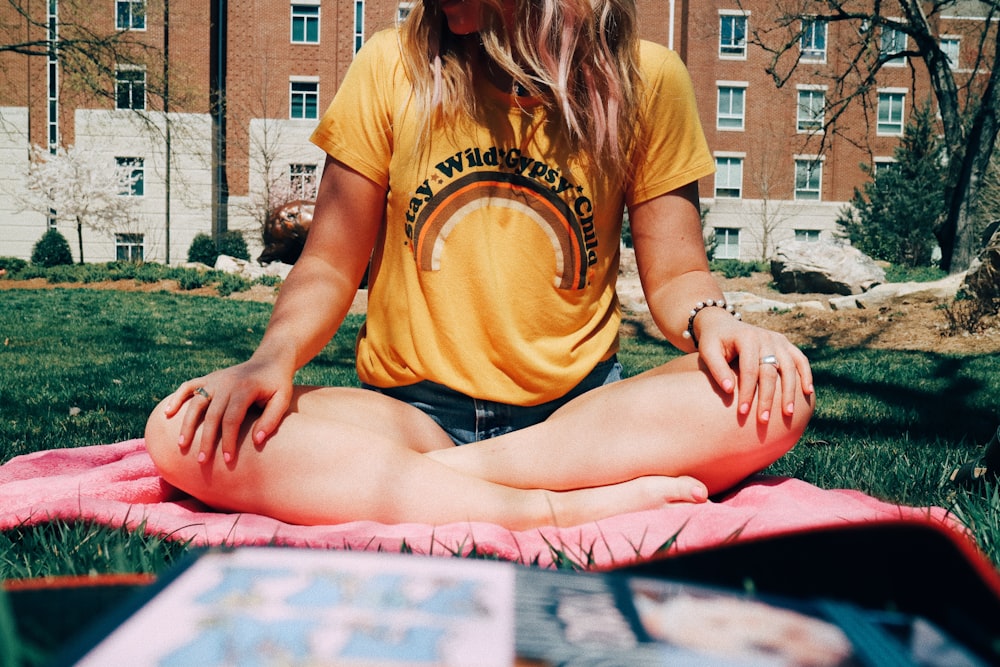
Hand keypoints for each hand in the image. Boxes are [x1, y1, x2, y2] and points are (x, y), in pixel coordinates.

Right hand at [161, 355, 294, 463]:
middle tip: (202, 462)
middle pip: (211, 415)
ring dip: (186, 424)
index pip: (232, 419)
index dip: (228, 441)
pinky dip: (176, 398)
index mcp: (245, 389)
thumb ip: (271, 419)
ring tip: (181, 445)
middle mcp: (227, 383)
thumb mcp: (283, 399)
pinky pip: (188, 386)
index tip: (227, 461)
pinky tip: (167, 414)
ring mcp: (215, 379)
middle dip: (205, 440)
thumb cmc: (277, 385)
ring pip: (196, 403)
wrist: (270, 360)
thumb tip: (256, 441)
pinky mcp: (209, 378)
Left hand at [693, 308, 813, 422]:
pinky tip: (807, 393)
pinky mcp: (785, 344)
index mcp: (746, 337)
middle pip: (770, 371)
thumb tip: (729, 390)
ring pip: (789, 367)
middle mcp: (765, 337)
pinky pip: (800, 359)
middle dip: (767, 398)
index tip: (742, 412)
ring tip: (788, 413)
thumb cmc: (714, 342)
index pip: (749, 370)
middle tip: (763, 420)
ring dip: (790, 392)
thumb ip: (717, 369)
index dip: (747, 392)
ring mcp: (778, 340)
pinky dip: (806, 375)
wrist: (723, 325)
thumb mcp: (707, 351)